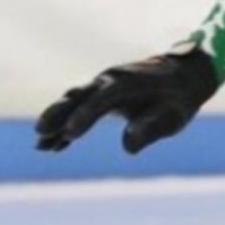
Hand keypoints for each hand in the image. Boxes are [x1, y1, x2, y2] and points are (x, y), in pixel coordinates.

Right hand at [35, 46, 217, 153]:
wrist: (183, 77)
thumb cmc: (178, 99)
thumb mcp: (173, 116)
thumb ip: (151, 128)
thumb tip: (129, 147)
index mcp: (128, 82)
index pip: (101, 98)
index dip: (85, 115)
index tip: (71, 133)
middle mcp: (110, 80)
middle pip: (78, 96)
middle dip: (59, 113)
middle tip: (42, 132)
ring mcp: (102, 86)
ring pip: (74, 102)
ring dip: (57, 121)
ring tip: (41, 145)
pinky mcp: (100, 95)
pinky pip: (79, 110)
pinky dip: (66, 126)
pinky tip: (52, 146)